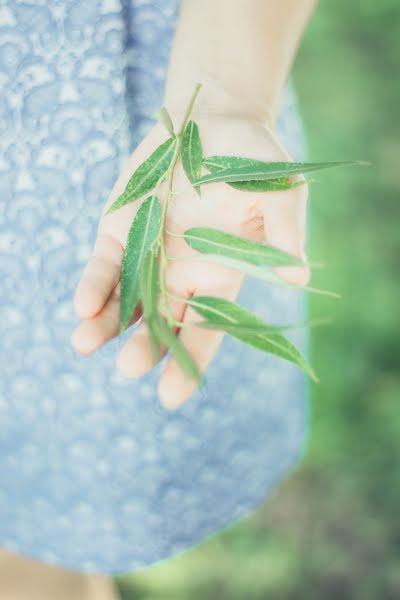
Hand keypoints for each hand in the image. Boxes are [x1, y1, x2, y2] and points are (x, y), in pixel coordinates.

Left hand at [70, 114, 309, 409]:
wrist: (212, 121)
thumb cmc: (254, 160)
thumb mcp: (278, 193)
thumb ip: (284, 234)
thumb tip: (299, 276)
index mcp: (220, 278)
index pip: (205, 332)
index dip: (189, 365)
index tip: (171, 396)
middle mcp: (181, 277)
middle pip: (160, 324)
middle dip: (144, 348)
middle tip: (129, 368)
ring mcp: (147, 256)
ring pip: (123, 302)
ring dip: (105, 325)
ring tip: (84, 344)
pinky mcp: (119, 231)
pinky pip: (105, 266)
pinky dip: (95, 285)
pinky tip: (83, 306)